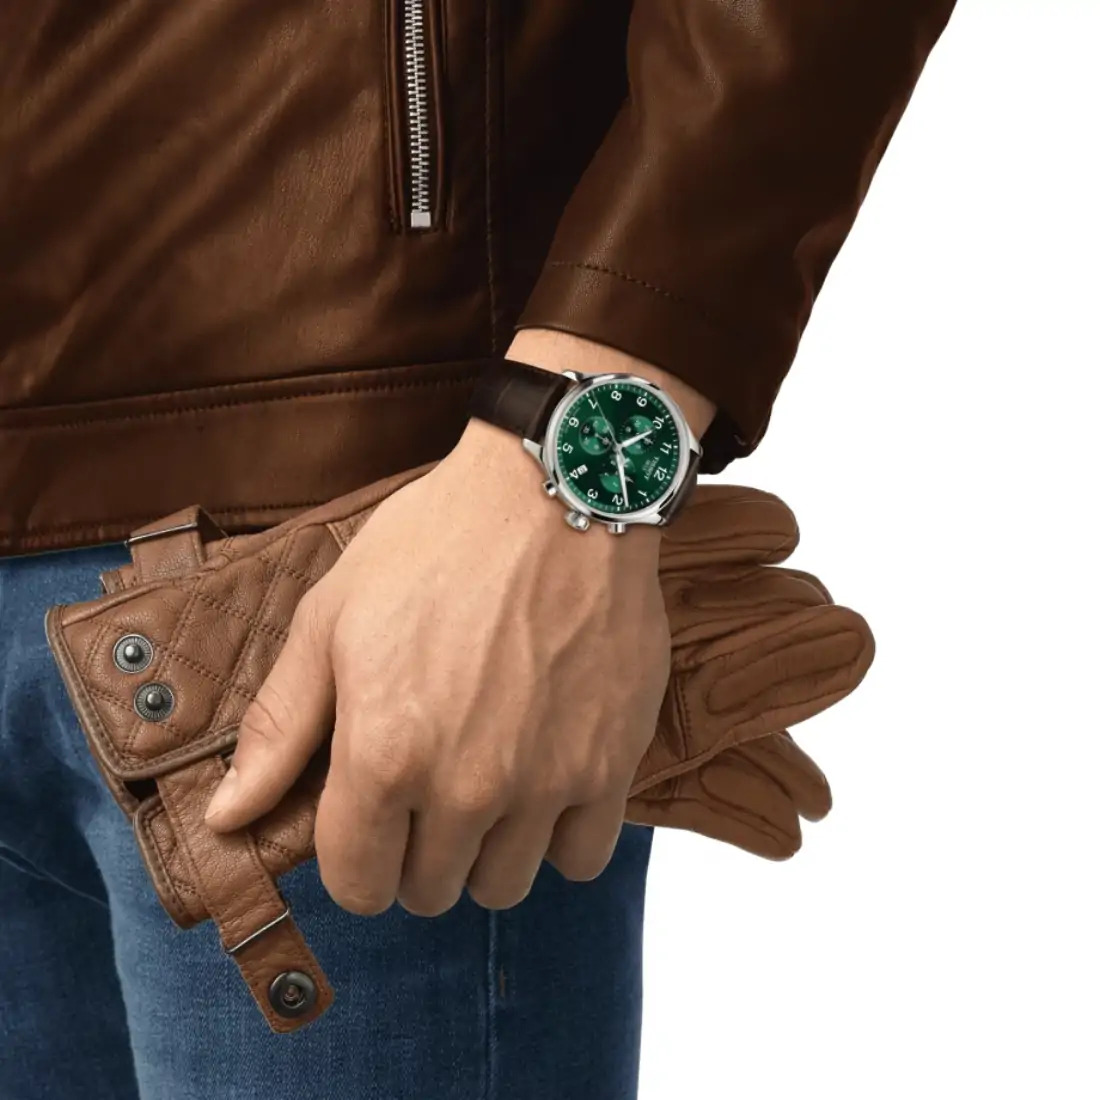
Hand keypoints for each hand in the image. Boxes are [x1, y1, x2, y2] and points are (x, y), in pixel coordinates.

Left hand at [204, 416, 671, 915]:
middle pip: (429, 890)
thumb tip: (227, 817)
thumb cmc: (436, 545)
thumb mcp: (333, 618)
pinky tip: (544, 785)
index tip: (368, 824)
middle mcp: (465, 786)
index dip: (354, 861)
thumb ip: (281, 727)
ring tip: (486, 788)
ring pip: (504, 886)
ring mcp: (547, 780)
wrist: (555, 493)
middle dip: (415, 853)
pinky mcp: (611, 762)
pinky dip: (559, 839)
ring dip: (484, 852)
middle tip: (426, 790)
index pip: (357, 883)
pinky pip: (582, 858)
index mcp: (383, 753)